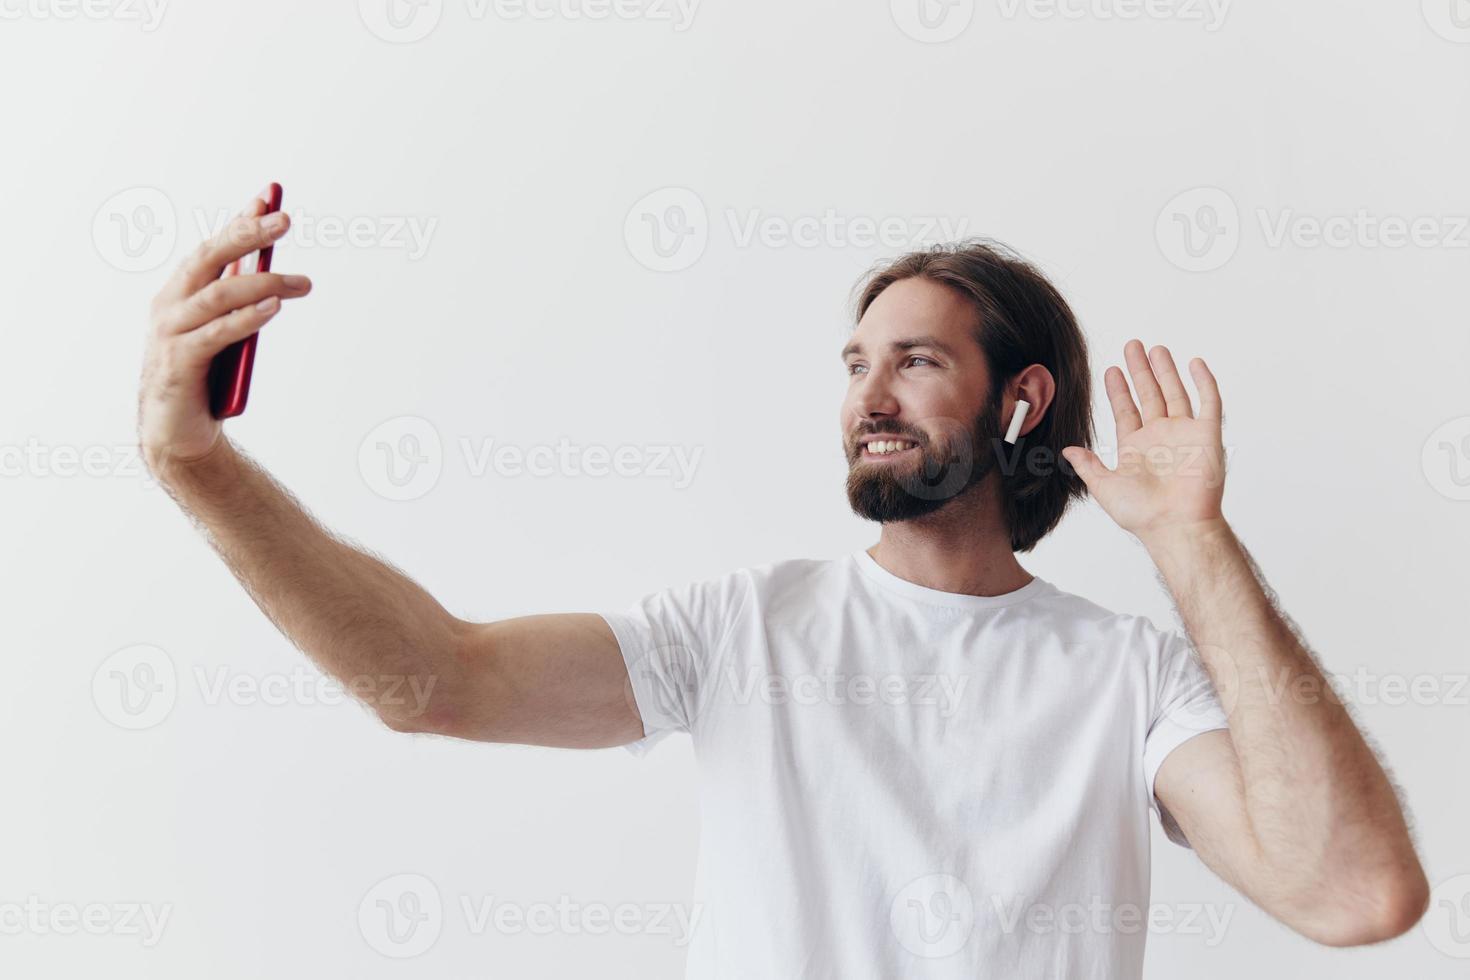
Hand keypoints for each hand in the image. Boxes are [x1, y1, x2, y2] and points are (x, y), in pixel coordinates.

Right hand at [137, 190, 311, 476]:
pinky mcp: (179, 364)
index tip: (267, 199)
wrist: (176, 434)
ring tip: (301, 282)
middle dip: (246, 235)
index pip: (211, 249)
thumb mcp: (224, 335)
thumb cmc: (203, 380)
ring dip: (263, 284)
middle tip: (284, 220)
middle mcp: (169, 306)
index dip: (238, 223)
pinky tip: (272, 308)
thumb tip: (271, 282)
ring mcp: (170, 334)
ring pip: (217, 295)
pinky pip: (215, 334)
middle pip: (209, 259)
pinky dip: (246, 319)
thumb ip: (237, 308)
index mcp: (178, 295)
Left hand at [1061, 340, 1226, 543]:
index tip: (1111, 369)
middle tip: (1132, 346)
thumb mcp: (1104, 486)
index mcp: (1136, 447)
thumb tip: (1067, 450)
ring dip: (1166, 371)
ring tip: (1156, 349)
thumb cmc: (1141, 514)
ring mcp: (1184, 434)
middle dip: (1140, 370)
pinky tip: (1194, 363)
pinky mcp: (1207, 435)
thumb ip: (1087, 466)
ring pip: (1175, 393)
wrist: (1174, 525)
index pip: (1126, 410)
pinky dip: (1203, 382)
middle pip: (1149, 394)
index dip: (1119, 390)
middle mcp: (1160, 437)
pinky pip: (1208, 403)